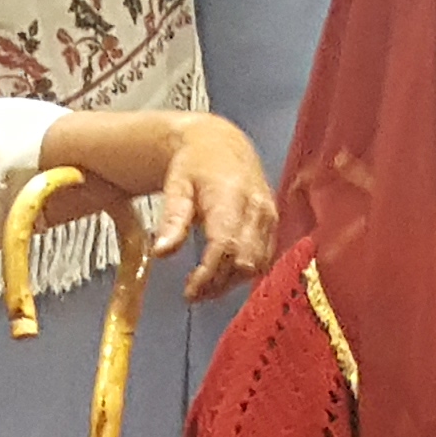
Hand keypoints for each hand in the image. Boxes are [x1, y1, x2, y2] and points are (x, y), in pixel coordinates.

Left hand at [151, 116, 280, 301]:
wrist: (222, 144)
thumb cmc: (196, 162)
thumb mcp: (176, 186)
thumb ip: (172, 219)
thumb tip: (162, 252)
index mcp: (232, 197)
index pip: (225, 246)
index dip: (209, 275)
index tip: (190, 292)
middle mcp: (257, 208)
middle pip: (244, 261)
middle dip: (219, 283)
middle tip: (193, 293)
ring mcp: (269, 216)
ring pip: (257, 264)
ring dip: (231, 282)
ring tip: (203, 287)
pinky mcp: (273, 223)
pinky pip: (264, 258)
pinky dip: (244, 272)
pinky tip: (222, 275)